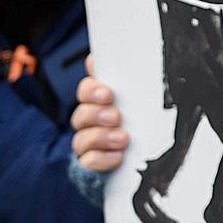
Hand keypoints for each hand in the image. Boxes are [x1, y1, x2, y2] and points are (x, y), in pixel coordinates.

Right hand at [71, 55, 128, 172]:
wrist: (142, 153)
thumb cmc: (137, 117)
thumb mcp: (135, 96)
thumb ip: (123, 77)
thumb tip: (98, 57)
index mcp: (98, 101)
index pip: (85, 91)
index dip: (92, 91)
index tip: (108, 94)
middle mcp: (89, 122)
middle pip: (80, 115)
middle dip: (96, 115)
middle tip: (115, 116)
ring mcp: (88, 144)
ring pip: (82, 139)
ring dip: (101, 137)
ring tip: (122, 138)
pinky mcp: (91, 165)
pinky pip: (87, 162)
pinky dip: (102, 159)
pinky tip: (118, 157)